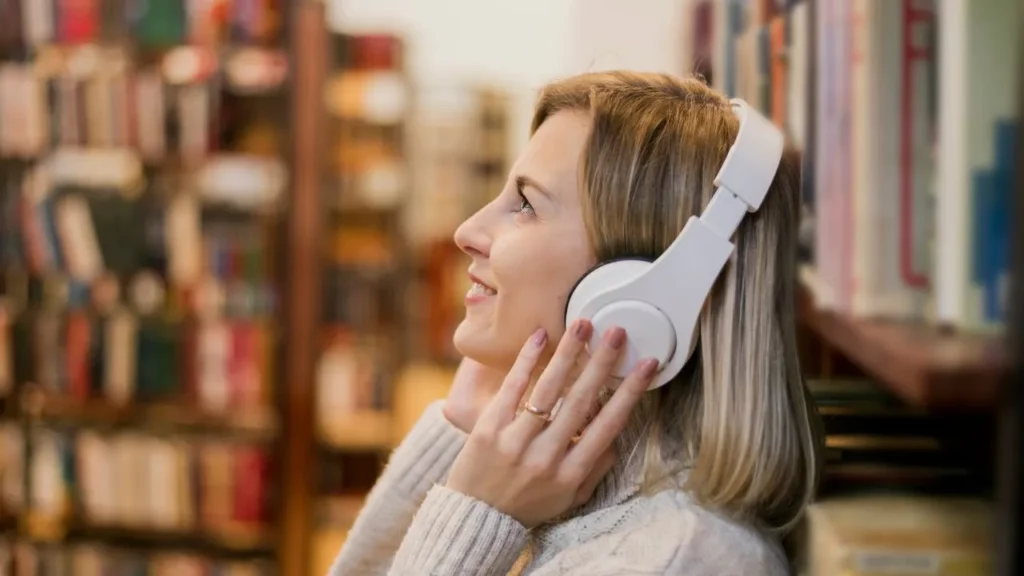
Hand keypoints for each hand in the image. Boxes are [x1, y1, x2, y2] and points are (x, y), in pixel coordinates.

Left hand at [445, 319, 657, 527]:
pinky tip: (540, 336)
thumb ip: (596, 467)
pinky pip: (512, 388)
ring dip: (568, 353)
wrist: (477, 518)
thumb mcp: (571, 497)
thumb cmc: (529, 504)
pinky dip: (526, 360)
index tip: (647, 364)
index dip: (630, 392)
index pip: (608, 425)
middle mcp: (546, 457)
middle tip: (617, 332)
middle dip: (602, 363)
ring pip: (548, 390)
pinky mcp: (488, 429)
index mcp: (571, 473)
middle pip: (581, 401)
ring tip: (583, 325)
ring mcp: (515, 442)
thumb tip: (617, 432)